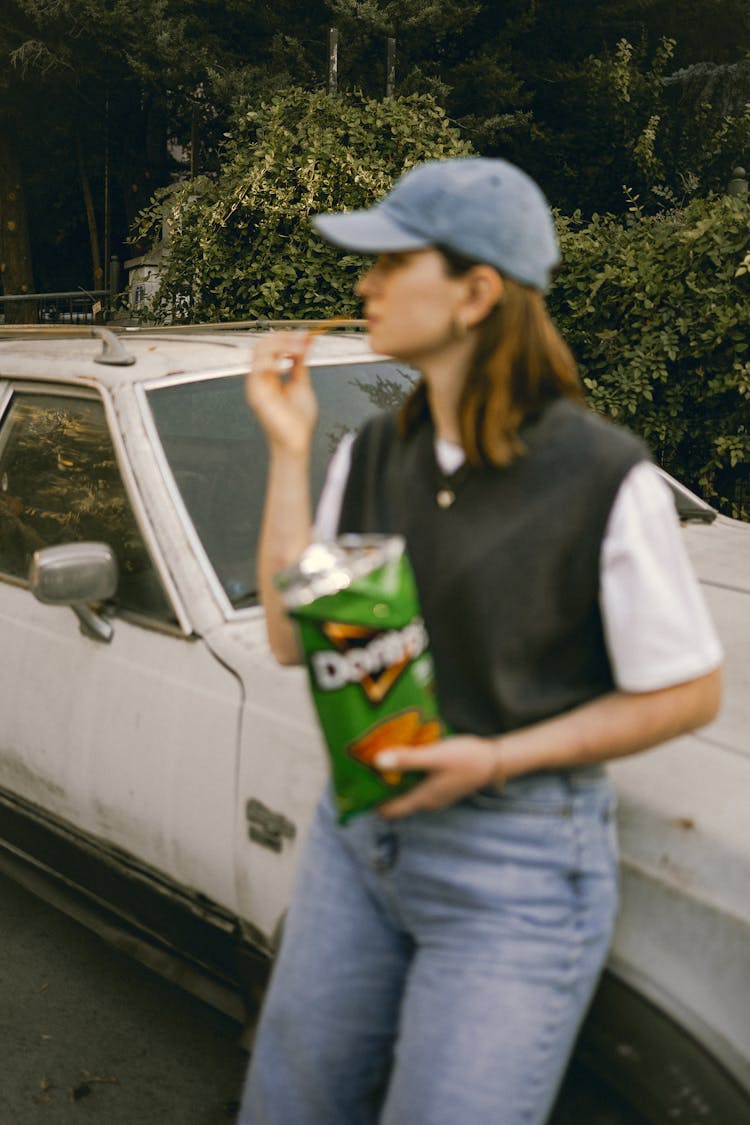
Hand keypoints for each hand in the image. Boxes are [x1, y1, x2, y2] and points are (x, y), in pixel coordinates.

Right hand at [245, 331, 317, 455]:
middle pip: (262, 345)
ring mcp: (256, 385)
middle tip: (303, 340)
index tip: (306, 335)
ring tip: (299, 350)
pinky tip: (287, 365)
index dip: (286, 337)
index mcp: (268, 375)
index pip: (270, 346)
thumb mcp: (301, 383)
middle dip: (283, 338)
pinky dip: (272, 361)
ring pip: (259, 352)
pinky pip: (258, 370)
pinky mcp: (256, 395)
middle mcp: (259, 378)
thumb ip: (300, 363)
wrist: (296, 441)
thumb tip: (305, 341)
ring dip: (280, 346)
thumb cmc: (297, 419)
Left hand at [374, 735, 504, 818]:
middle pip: (396, 800)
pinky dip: (408, 774)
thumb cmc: (465, 758)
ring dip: (394, 779)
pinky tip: (404, 756)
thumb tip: (377, 762)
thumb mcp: (434, 757)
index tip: (355, 786)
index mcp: (423, 799)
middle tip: (362, 766)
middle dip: (380, 786)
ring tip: (379, 758)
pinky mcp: (442, 785)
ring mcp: (436, 795)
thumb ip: (407, 760)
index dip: (371, 802)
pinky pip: (418, 783)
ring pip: (407, 791)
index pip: (389, 810)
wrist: (495, 761)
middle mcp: (427, 801)